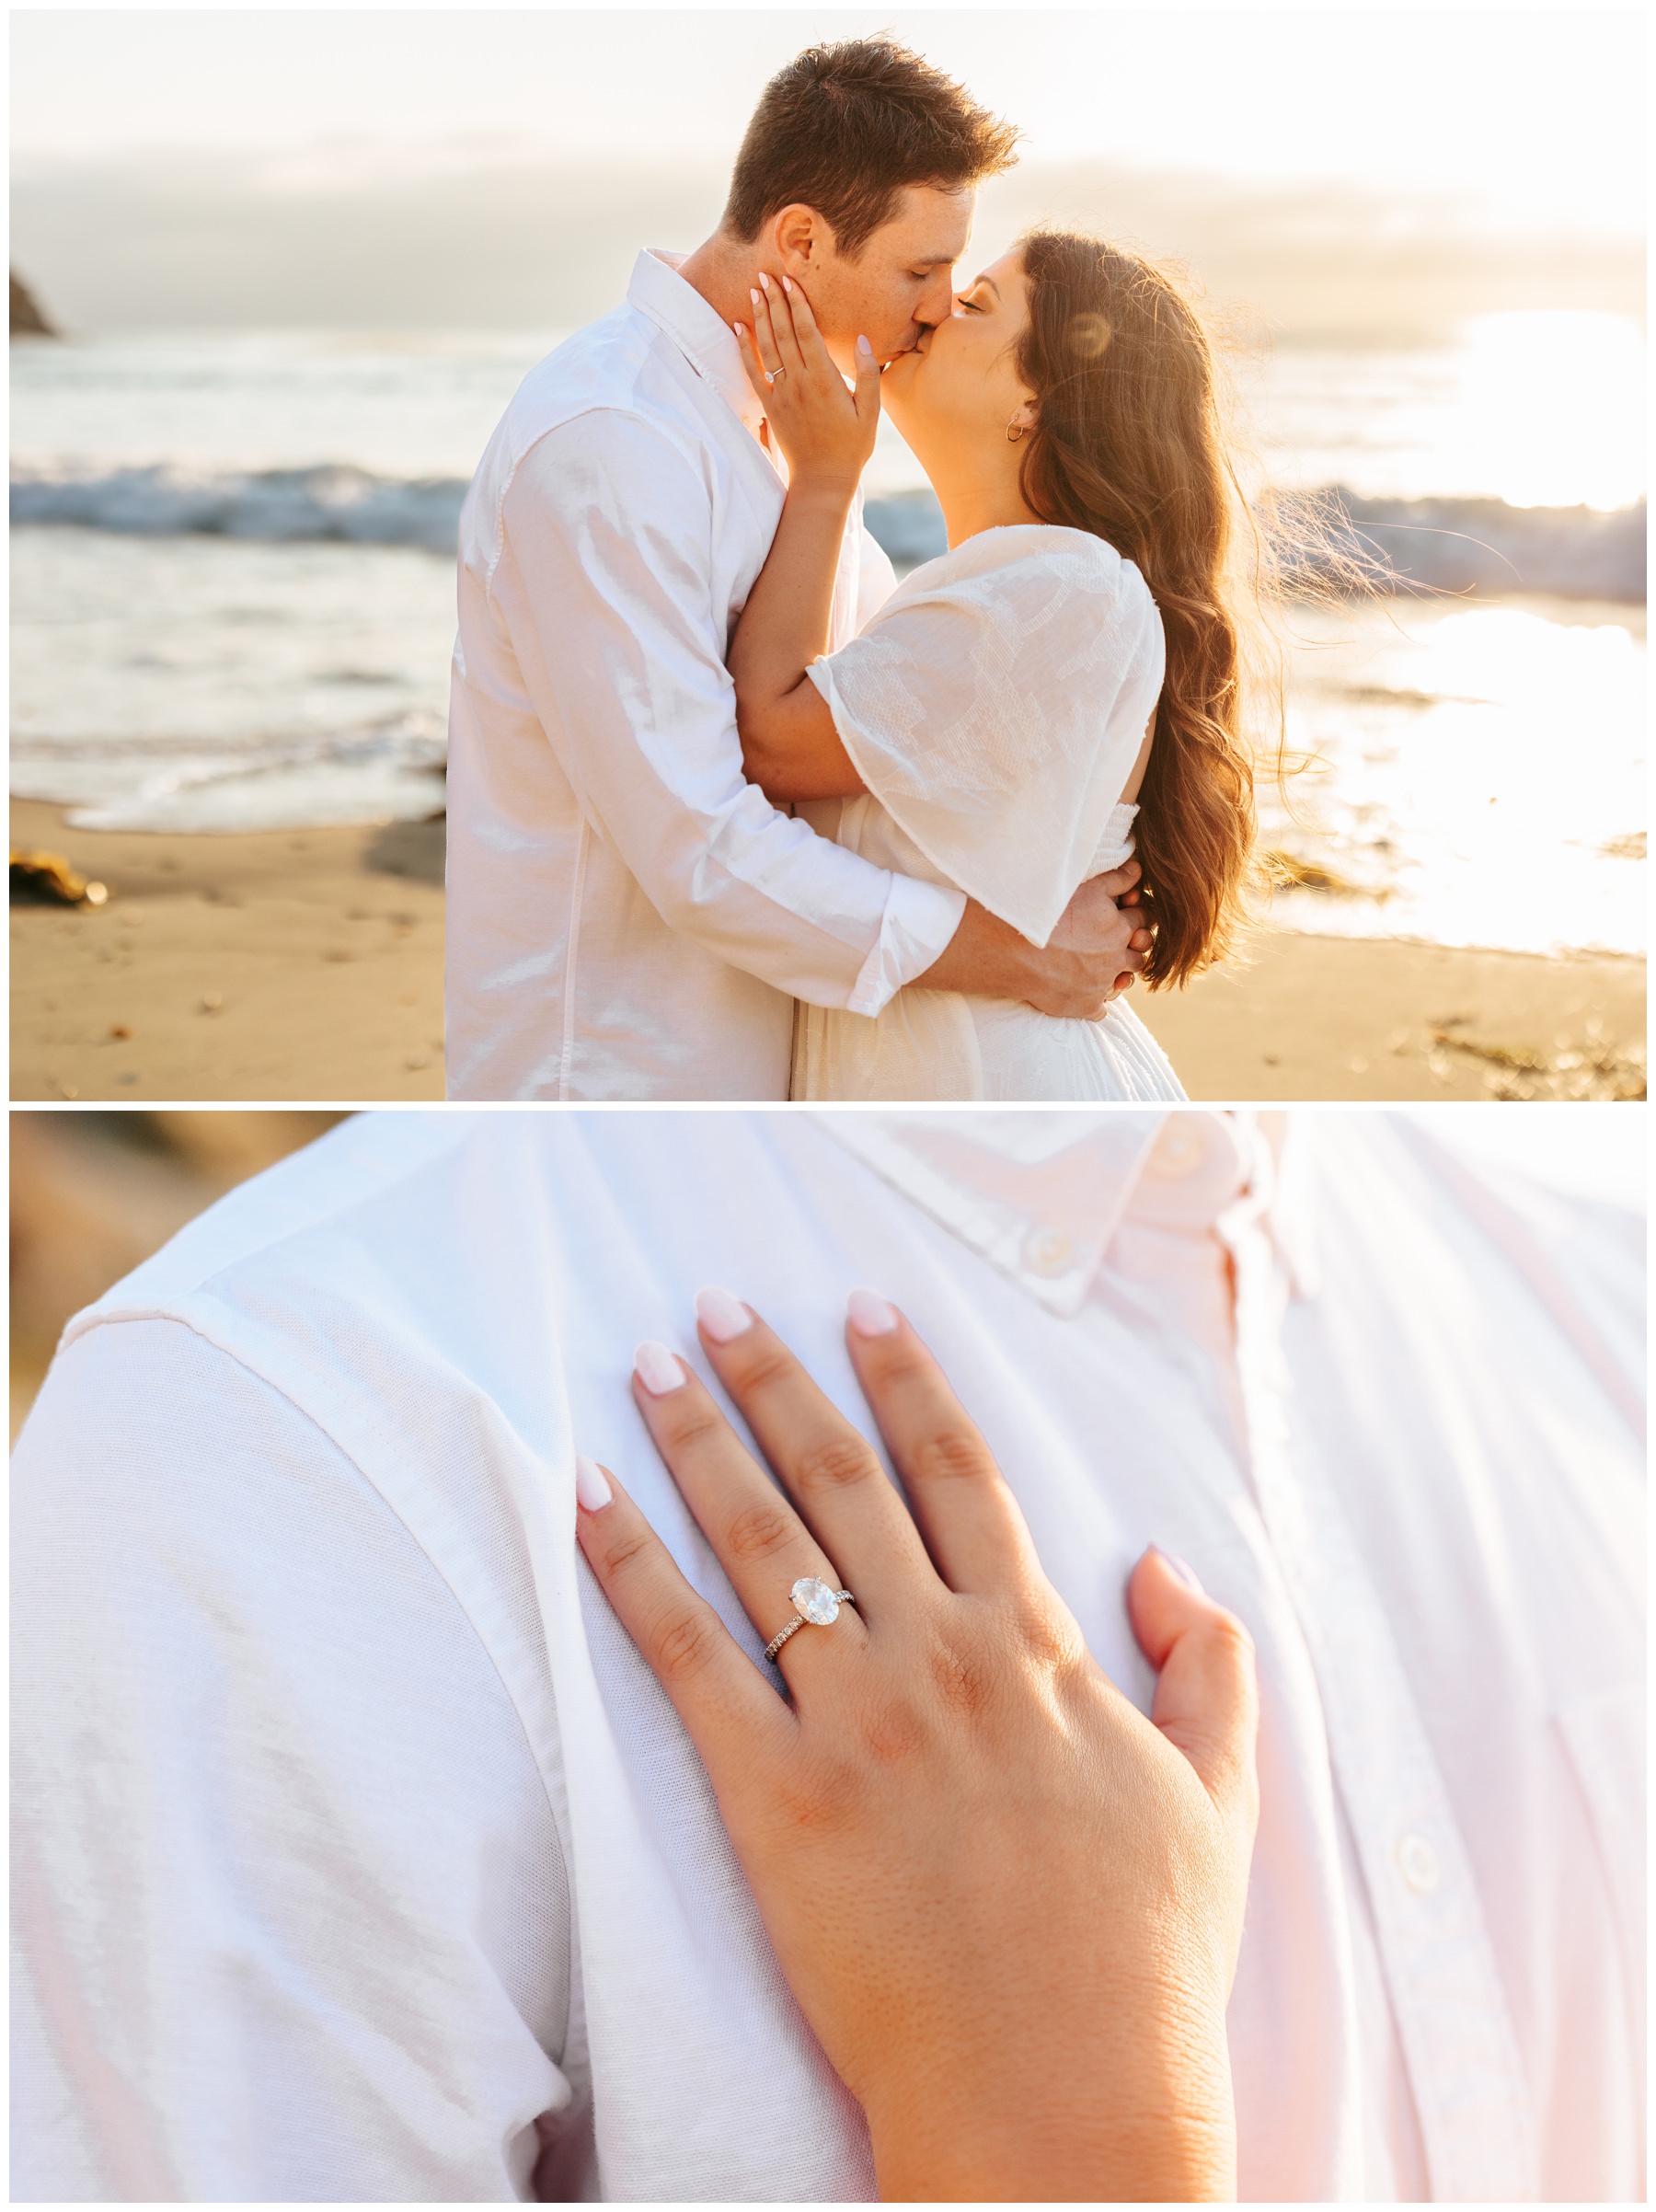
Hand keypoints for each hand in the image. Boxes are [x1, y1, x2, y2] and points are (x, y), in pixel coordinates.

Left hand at [576, 1296, 1259, 2201]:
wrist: (1062, 2097)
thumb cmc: (1144, 1959)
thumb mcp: (1219, 1795)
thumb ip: (1205, 1663)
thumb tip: (1160, 1561)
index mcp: (1035, 1646)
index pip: (958, 1472)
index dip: (907, 1379)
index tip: (864, 1311)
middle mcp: (938, 1656)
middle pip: (840, 1480)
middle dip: (775, 1381)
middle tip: (717, 1309)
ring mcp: (852, 1720)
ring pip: (759, 1541)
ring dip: (698, 1441)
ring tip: (648, 1367)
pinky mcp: (774, 1796)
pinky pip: (685, 1657)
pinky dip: (629, 1568)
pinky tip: (587, 1499)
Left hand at [736, 274, 880, 494]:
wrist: (822, 479)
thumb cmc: (851, 447)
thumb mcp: (871, 412)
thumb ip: (869, 374)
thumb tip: (862, 340)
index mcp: (825, 380)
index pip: (807, 332)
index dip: (797, 304)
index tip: (790, 281)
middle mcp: (799, 382)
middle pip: (783, 332)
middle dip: (775, 301)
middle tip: (767, 274)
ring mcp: (781, 393)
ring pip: (767, 347)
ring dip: (760, 316)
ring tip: (755, 290)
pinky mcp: (770, 405)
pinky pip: (753, 371)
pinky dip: (744, 348)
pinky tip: (738, 327)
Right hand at [1048, 862, 1156, 1003]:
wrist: (1014, 948)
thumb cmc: (1049, 911)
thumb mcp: (1088, 885)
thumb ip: (1118, 878)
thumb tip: (1140, 871)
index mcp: (1120, 928)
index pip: (1142, 920)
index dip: (1134, 916)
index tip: (1122, 914)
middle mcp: (1117, 958)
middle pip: (1138, 955)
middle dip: (1130, 948)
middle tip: (1111, 943)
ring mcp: (1101, 985)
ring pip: (1123, 983)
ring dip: (1118, 975)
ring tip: (1101, 968)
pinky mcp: (1085, 1005)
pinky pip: (1100, 1009)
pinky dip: (1095, 1002)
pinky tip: (1084, 992)